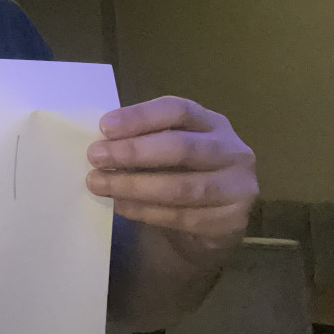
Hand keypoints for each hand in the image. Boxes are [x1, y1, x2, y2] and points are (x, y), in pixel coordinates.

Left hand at [86, 96, 257, 262]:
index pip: (179, 110)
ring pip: (181, 187)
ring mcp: (237, 187)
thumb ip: (145, 139)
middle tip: (95, 156)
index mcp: (213, 123)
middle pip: (181, 147)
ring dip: (134, 185)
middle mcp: (232, 151)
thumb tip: (102, 139)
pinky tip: (121, 205)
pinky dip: (146, 211)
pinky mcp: (231, 221)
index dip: (141, 116)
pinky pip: (182, 217)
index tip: (105, 126)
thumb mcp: (170, 148)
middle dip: (134, 151)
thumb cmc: (184, 173)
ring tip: (99, 183)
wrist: (214, 223)